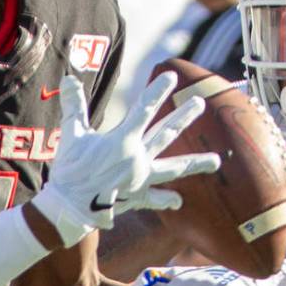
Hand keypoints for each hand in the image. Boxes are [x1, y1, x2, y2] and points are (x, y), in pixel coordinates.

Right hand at [31, 73, 220, 246]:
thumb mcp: (71, 134)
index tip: (172, 76)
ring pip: (173, 168)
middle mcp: (138, 158)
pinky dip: (167, 200)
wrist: (69, 208)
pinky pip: (155, 198)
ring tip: (217, 161)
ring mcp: (140, 179)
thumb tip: (68, 78)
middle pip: (166, 133)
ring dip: (196, 163)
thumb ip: (74, 106)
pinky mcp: (136, 197)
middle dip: (184, 116)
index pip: (144, 108)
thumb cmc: (69, 170)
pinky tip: (179, 201)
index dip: (158, 90)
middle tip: (200, 103)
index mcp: (123, 140)